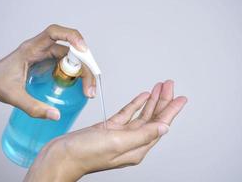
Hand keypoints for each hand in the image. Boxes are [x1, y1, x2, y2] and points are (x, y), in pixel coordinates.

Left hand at [0, 24, 94, 119]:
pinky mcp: (48, 64)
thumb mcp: (14, 96)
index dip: (71, 36)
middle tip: (89, 87)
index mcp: (31, 49)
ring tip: (88, 89)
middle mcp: (41, 49)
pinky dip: (76, 74)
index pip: (54, 32)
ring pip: (71, 57)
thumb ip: (33, 107)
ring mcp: (45, 56)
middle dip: (84, 65)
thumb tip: (56, 115)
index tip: (83, 50)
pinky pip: (67, 64)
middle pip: (70, 49)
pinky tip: (79, 86)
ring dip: (83, 71)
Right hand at [24, 80, 186, 181]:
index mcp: (136, 147)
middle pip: (152, 118)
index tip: (181, 98)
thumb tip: (165, 128)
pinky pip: (127, 113)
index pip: (160, 125)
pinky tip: (141, 97)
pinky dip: (135, 104)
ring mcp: (119, 134)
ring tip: (159, 88)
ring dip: (151, 100)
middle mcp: (130, 141)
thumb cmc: (84, 154)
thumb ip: (142, 135)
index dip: (171, 110)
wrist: (60, 156)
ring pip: (141, 114)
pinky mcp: (108, 128)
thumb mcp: (117, 142)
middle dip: (163, 101)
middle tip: (170, 85)